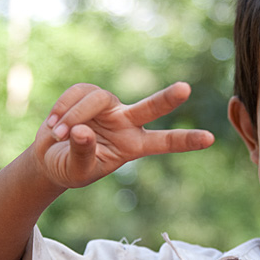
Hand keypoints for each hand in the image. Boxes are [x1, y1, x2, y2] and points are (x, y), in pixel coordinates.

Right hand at [33, 82, 213, 188]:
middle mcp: (127, 123)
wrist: (48, 157)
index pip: (164, 142)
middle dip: (167, 99)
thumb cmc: (70, 168)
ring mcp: (110, 106)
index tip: (210, 139)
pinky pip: (78, 93)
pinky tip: (53, 124)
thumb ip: (82, 153)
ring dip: (73, 116)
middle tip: (186, 89)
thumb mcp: (77, 170)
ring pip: (98, 99)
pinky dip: (62, 108)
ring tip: (59, 135)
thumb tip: (81, 131)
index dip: (186, 140)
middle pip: (151, 108)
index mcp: (133, 146)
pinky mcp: (89, 94)